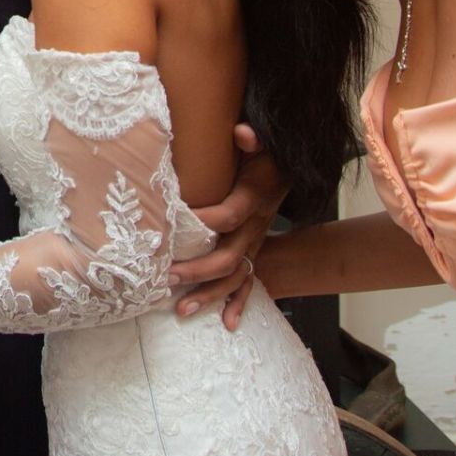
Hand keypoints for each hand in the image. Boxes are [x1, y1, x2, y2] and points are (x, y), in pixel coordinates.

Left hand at [165, 124, 287, 328]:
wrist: (287, 170)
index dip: (204, 221)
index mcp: (252, 199)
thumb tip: (242, 132)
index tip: (175, 223)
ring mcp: (254, 242)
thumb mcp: (263, 144)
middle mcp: (254, 227)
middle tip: (168, 276)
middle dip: (198, 270)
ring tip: (183, 308)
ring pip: (235, 276)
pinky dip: (239, 302)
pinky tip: (228, 323)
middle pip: (228, 256)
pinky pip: (249, 282)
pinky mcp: (253, 250)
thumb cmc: (266, 156)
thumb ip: (253, 139)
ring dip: (210, 294)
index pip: (227, 215)